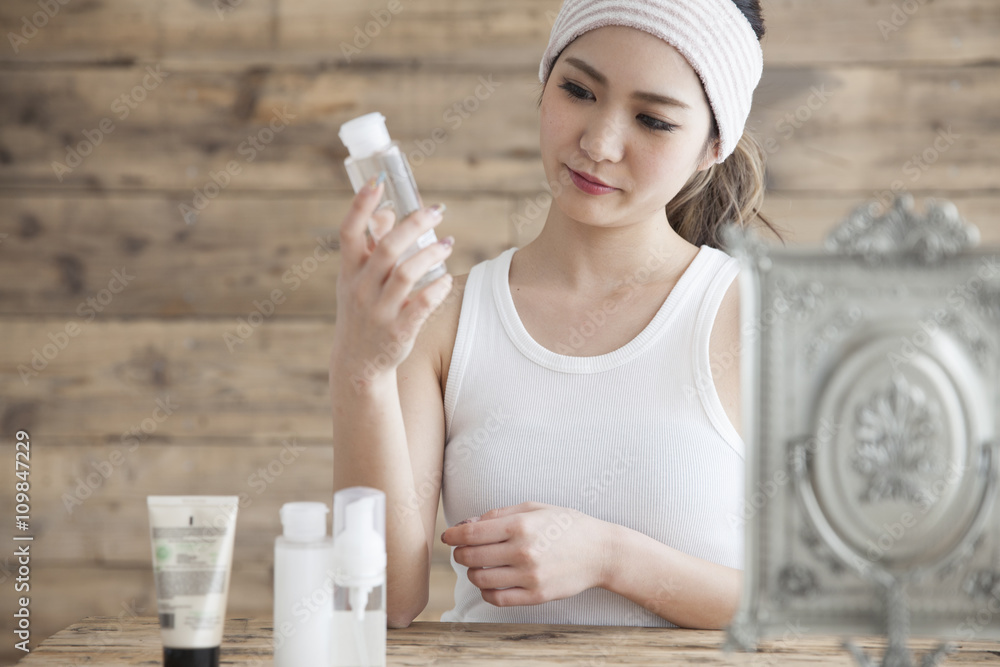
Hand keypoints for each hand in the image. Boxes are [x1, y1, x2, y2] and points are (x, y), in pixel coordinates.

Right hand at [332, 175, 453, 381]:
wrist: (358, 362)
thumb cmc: (362, 310)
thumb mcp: (355, 279)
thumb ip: (370, 246)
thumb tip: (389, 211)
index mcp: (349, 271)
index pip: (349, 232)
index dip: (361, 205)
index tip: (378, 181)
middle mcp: (360, 288)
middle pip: (388, 248)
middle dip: (415, 224)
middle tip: (437, 211)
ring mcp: (379, 311)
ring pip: (407, 273)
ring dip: (431, 254)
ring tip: (448, 244)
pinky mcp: (398, 331)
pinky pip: (422, 304)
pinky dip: (436, 288)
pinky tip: (446, 278)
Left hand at [440, 502, 615, 606]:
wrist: (600, 552)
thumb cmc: (566, 525)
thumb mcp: (534, 508)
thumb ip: (499, 514)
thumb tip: (467, 523)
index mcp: (521, 525)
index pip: (472, 532)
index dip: (453, 534)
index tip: (448, 536)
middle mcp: (523, 551)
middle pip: (471, 556)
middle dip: (460, 553)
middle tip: (461, 550)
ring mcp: (529, 576)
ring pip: (480, 579)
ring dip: (471, 572)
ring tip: (477, 566)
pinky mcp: (535, 596)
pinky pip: (497, 598)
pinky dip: (485, 591)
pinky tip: (489, 583)